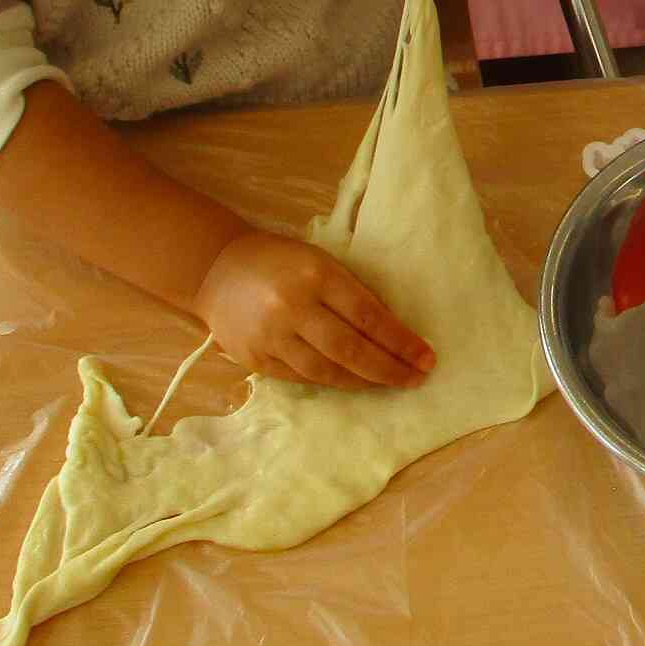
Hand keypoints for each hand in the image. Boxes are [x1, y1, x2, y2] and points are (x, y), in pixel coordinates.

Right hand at [192, 231, 435, 389]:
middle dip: (390, 368)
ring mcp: (271, 336)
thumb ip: (353, 294)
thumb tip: (395, 332)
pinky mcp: (255, 358)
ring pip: (327, 371)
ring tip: (388, 382)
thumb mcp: (322, 263)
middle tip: (416, 379)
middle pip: (351, 349)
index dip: (401, 341)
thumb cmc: (282, 263)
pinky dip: (331, 381)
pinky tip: (352, 382)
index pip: (369, 316)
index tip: (426, 357)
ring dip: (363, 381)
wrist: (218, 270)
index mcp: (317, 276)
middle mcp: (293, 307)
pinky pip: (302, 378)